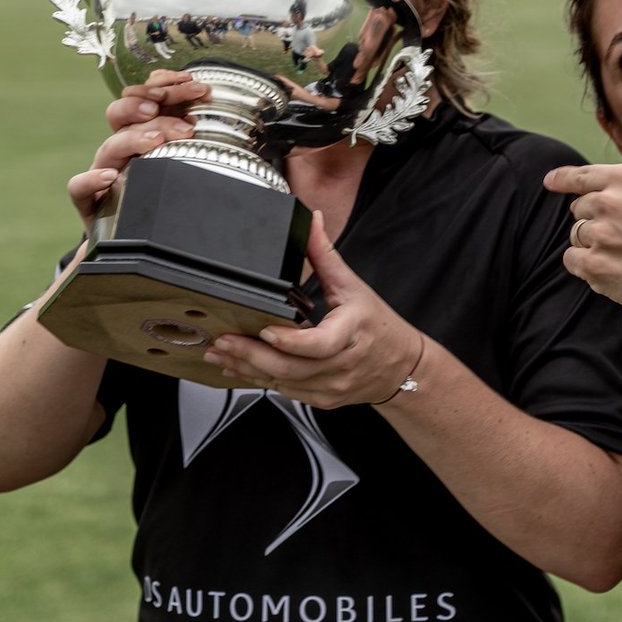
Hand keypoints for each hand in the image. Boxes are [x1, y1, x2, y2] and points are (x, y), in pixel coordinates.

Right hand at [66, 71, 208, 234]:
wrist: (135, 238)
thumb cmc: (163, 195)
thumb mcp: (181, 162)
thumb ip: (192, 137)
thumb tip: (215, 107)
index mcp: (140, 133)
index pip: (142, 98)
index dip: (162, 86)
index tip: (194, 85)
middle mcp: (119, 149)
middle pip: (120, 114)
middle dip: (151, 108)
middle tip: (183, 122)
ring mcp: (102, 172)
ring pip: (108, 147)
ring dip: (133, 139)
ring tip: (156, 140)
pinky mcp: (89, 201)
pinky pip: (79, 187)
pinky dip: (91, 180)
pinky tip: (110, 177)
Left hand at [203, 211, 423, 406]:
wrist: (401, 366)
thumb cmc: (377, 326)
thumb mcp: (353, 287)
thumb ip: (325, 255)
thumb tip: (311, 221)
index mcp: (351, 332)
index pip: (319, 344)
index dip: (290, 341)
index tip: (265, 330)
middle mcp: (342, 364)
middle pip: (292, 367)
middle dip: (251, 355)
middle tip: (223, 341)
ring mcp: (332, 386)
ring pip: (284, 383)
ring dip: (248, 368)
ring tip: (220, 353)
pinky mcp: (323, 399)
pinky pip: (287, 392)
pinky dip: (261, 380)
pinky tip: (240, 368)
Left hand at [543, 163, 621, 316]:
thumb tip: (589, 189)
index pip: (583, 175)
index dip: (563, 178)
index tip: (550, 181)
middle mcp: (610, 202)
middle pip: (579, 208)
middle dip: (595, 221)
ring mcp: (599, 233)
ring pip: (576, 234)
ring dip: (592, 245)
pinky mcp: (592, 264)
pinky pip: (572, 259)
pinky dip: (587, 266)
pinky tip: (614, 270)